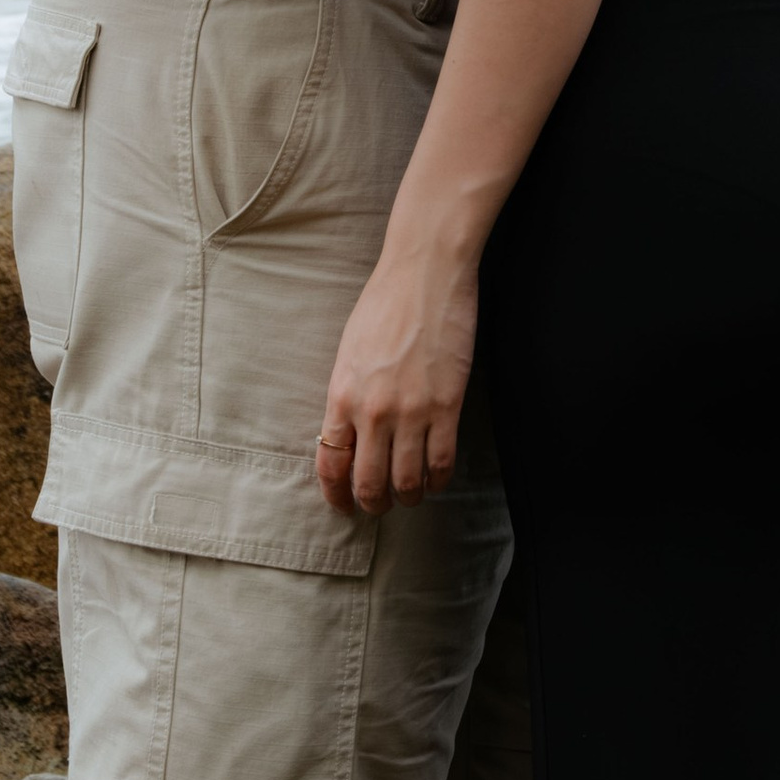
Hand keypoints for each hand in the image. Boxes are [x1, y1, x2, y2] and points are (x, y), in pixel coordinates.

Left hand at [317, 248, 480, 514]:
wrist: (426, 272)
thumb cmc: (385, 303)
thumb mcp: (349, 352)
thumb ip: (348, 396)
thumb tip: (350, 436)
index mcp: (341, 396)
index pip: (331, 465)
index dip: (336, 495)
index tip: (344, 504)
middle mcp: (372, 412)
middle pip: (369, 483)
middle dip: (373, 504)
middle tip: (380, 506)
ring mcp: (412, 411)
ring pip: (407, 481)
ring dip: (409, 496)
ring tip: (412, 495)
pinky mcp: (447, 404)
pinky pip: (442, 461)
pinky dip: (439, 480)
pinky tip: (437, 479)